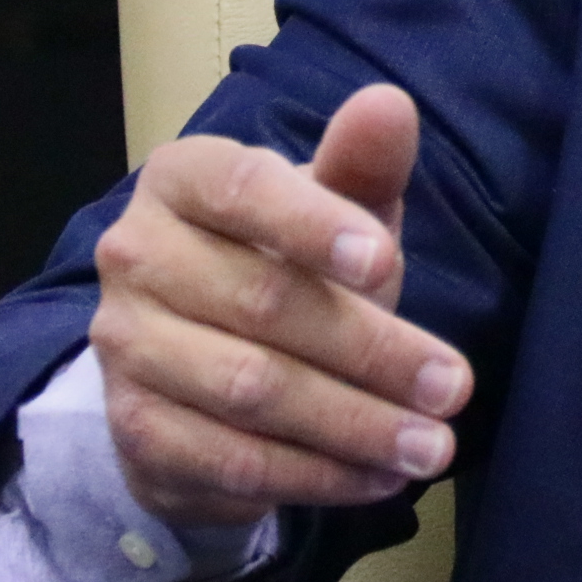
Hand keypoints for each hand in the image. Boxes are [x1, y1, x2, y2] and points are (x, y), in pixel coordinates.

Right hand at [89, 84, 472, 526]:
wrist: (200, 363)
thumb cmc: (282, 261)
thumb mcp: (333, 210)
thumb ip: (361, 163)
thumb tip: (390, 104)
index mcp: (182, 179)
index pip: (243, 190)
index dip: (314, 224)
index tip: (386, 262)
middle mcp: (135, 255)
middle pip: (263, 303)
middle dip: (372, 350)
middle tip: (455, 387)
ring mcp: (126, 348)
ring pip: (250, 390)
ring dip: (353, 424)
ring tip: (432, 445)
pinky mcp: (135, 431)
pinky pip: (232, 459)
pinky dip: (314, 474)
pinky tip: (377, 477)